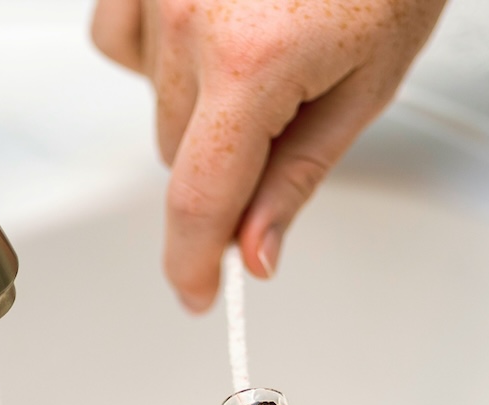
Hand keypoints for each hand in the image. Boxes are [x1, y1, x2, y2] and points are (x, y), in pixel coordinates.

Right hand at [91, 0, 446, 310]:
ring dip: (194, 108)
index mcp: (254, 64)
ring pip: (150, 102)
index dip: (193, 262)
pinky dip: (155, 54)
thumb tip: (256, 248)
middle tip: (286, 124)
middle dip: (225, 168)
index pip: (201, 199)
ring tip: (260, 56)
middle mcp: (188, 22)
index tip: (198, 293)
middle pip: (177, 156)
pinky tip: (203, 35)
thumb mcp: (368, 85)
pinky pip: (120, 38)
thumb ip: (299, 175)